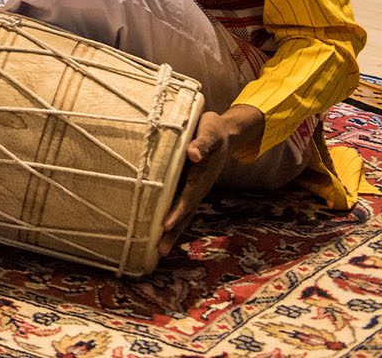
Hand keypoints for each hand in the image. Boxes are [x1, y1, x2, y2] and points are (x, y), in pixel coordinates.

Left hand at [158, 104, 264, 257]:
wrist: (223, 131)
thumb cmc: (212, 129)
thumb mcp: (209, 131)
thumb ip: (202, 143)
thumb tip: (194, 154)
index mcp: (201, 177)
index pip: (187, 197)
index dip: (177, 211)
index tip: (165, 225)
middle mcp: (198, 188)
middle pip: (184, 214)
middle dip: (173, 233)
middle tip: (159, 252)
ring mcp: (194, 190)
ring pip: (182, 214)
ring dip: (171, 233)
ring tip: (158, 252)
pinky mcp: (189, 187)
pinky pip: (179, 206)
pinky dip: (171, 220)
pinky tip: (159, 232)